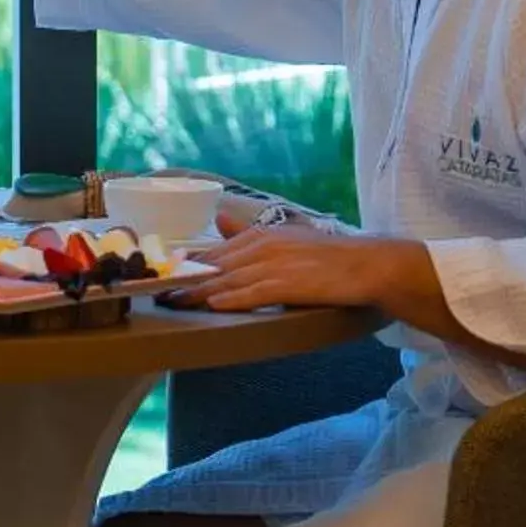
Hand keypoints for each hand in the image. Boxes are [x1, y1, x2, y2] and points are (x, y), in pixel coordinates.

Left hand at [182, 227, 394, 312]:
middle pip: (214, 265)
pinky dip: (230, 299)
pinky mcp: (289, 284)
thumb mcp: (287, 237)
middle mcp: (262, 246)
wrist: (368, 265)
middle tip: (157, 293)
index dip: (187, 266)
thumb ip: (250, 234)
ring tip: (173, 303)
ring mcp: (275, 265)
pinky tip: (212, 306)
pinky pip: (253, 293)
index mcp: (260, 235)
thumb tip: (221, 220)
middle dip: (184, 280)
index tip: (163, 276)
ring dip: (198, 293)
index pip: (214, 252)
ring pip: (227, 280)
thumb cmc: (329, 256)